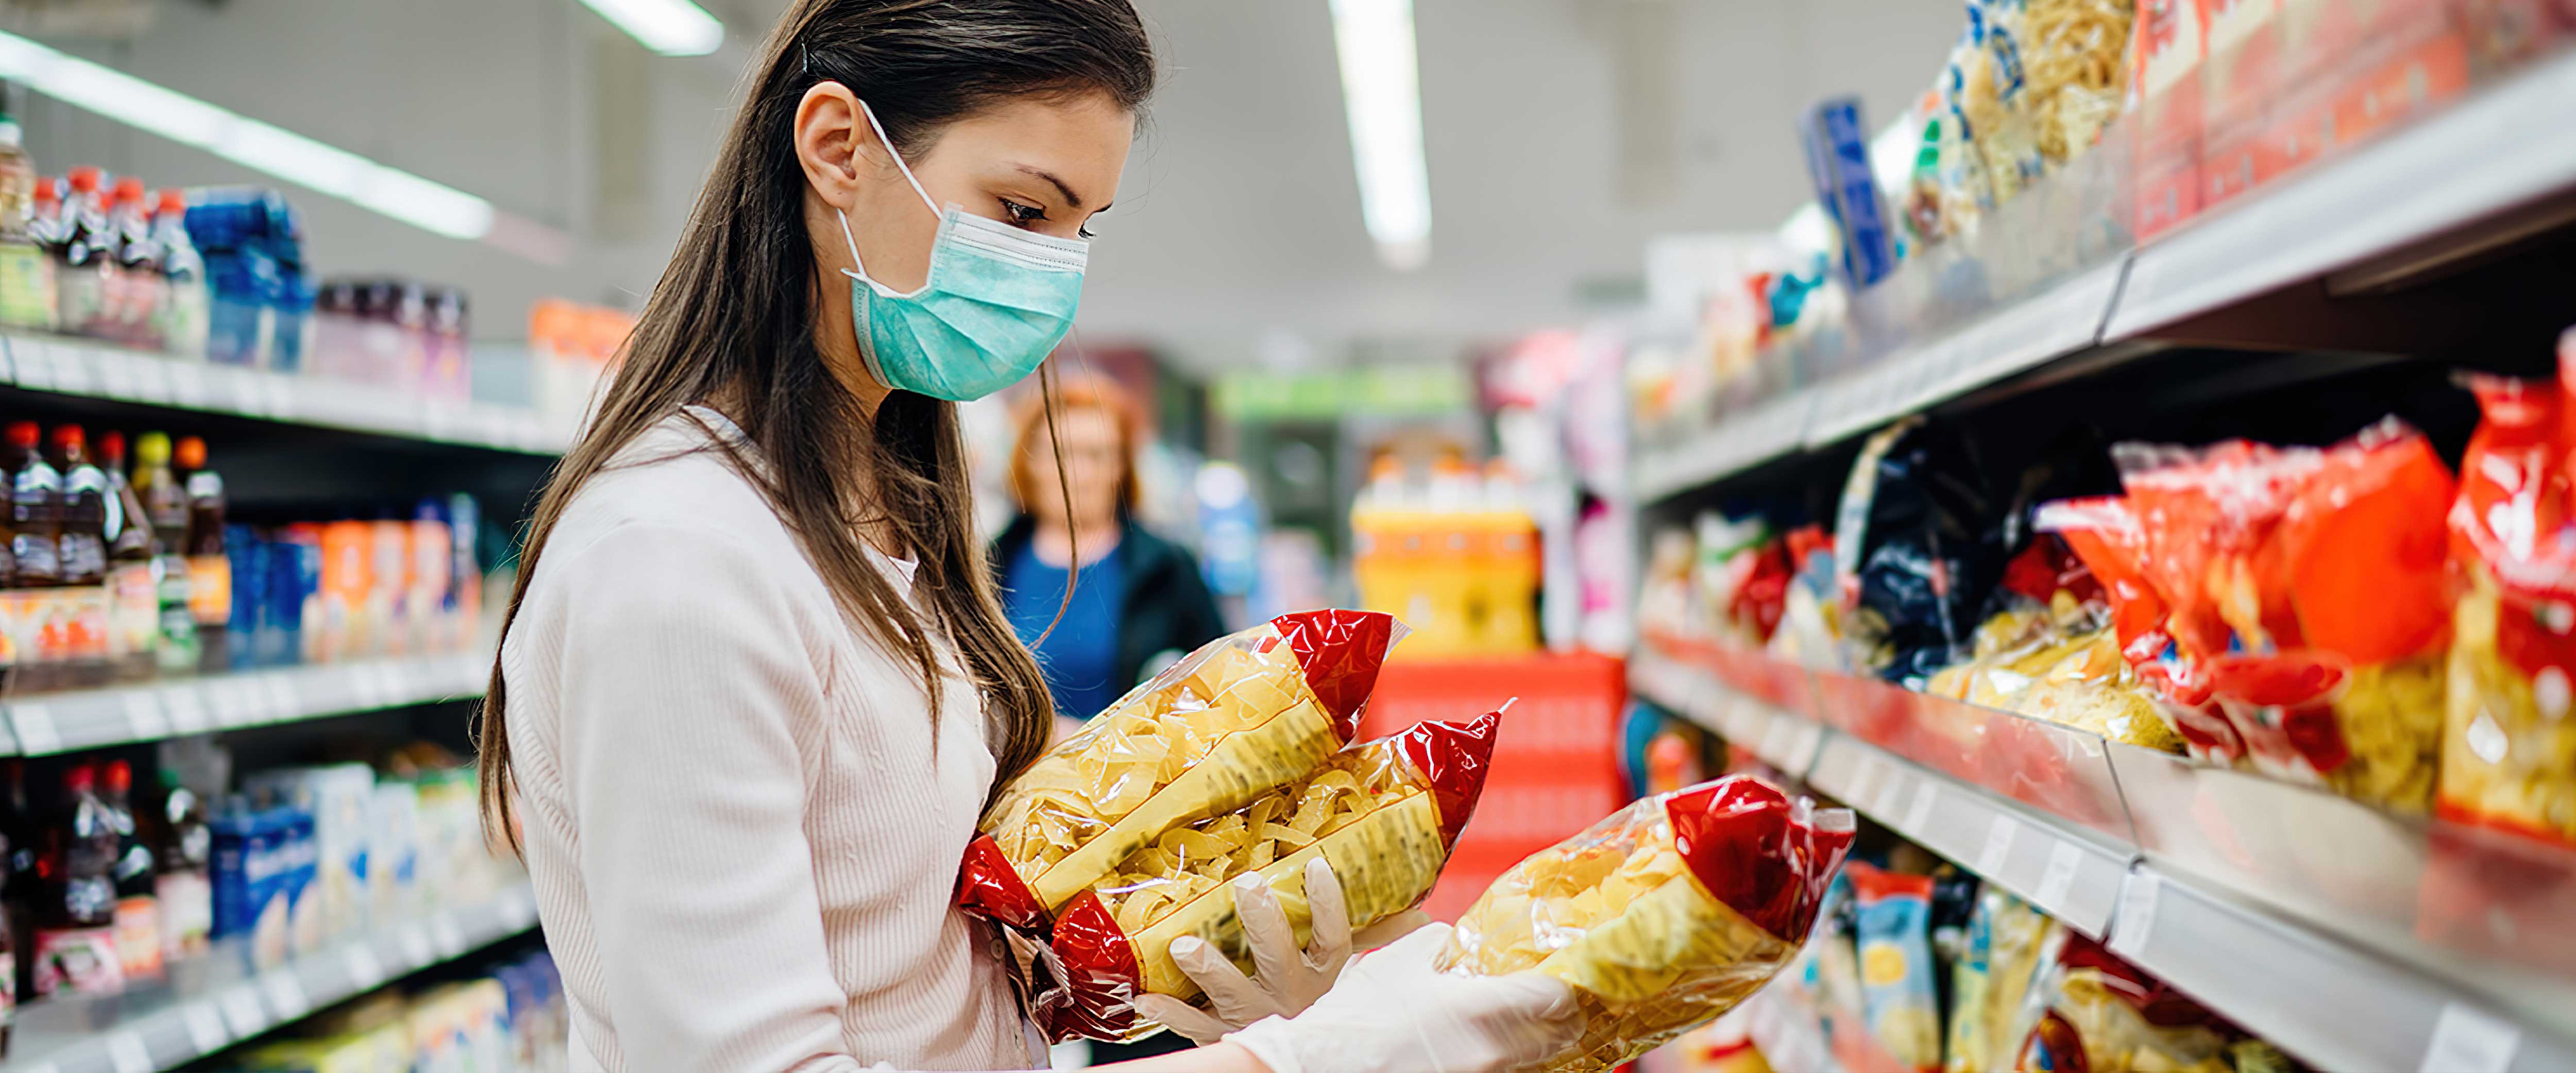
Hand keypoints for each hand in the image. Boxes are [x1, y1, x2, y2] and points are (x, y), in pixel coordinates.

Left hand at [1131, 857, 1351, 1044]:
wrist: (1287, 1055)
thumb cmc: (1302, 1000)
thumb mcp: (1322, 971)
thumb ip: (1322, 933)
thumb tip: (1329, 876)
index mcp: (1321, 976)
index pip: (1332, 938)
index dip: (1327, 904)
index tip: (1315, 866)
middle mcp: (1293, 996)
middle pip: (1281, 958)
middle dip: (1263, 921)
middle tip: (1246, 885)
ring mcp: (1258, 1017)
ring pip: (1235, 995)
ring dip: (1208, 969)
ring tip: (1182, 947)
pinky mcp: (1227, 1036)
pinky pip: (1197, 1026)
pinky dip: (1172, 1013)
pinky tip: (1148, 998)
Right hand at [1225, 923, 1581, 1072]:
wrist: (1319, 1071)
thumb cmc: (1356, 1020)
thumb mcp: (1397, 963)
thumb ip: (1441, 946)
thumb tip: (1463, 943)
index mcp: (1479, 1010)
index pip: (1555, 998)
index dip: (1563, 984)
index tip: (1559, 975)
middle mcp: (1492, 1053)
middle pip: (1560, 1037)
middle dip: (1558, 1017)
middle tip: (1548, 1002)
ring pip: (1535, 1062)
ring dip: (1533, 1043)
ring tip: (1514, 1027)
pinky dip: (1507, 1063)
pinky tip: (1483, 1051)